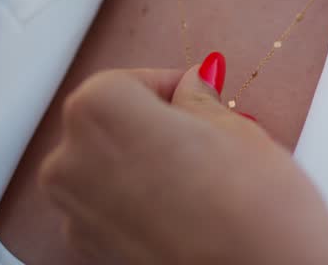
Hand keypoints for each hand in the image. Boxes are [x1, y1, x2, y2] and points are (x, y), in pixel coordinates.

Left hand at [39, 52, 327, 264]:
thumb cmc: (255, 207)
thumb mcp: (233, 126)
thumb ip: (198, 97)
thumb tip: (192, 85)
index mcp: (100, 111)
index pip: (129, 80)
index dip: (172, 84)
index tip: (202, 92)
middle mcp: (72, 161)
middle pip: (111, 122)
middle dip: (155, 121)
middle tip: (208, 131)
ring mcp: (77, 213)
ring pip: (110, 165)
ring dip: (148, 160)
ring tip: (204, 172)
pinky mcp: (93, 250)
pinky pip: (113, 204)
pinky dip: (143, 198)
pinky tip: (189, 204)